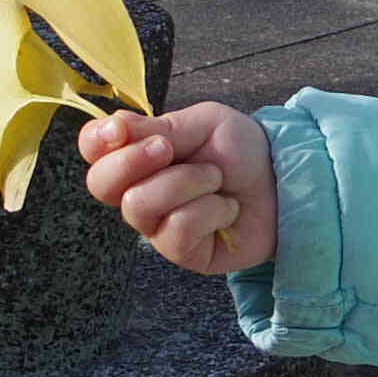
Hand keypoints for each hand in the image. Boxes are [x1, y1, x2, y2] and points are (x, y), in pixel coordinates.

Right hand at [80, 103, 275, 273]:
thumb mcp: (205, 123)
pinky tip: (226, 208)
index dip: (96, 140)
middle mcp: (138, 191)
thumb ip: (159, 127)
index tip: (119, 131)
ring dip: (186, 183)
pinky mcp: (180, 252)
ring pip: (139, 205)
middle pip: (100, 184)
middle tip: (169, 150)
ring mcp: (156, 225)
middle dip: (133, 161)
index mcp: (139, 153)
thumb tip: (114, 127)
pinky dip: (209, 210)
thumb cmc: (242, 150)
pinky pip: (176, 230)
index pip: (93, 149)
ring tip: (216, 179)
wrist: (285, 181)